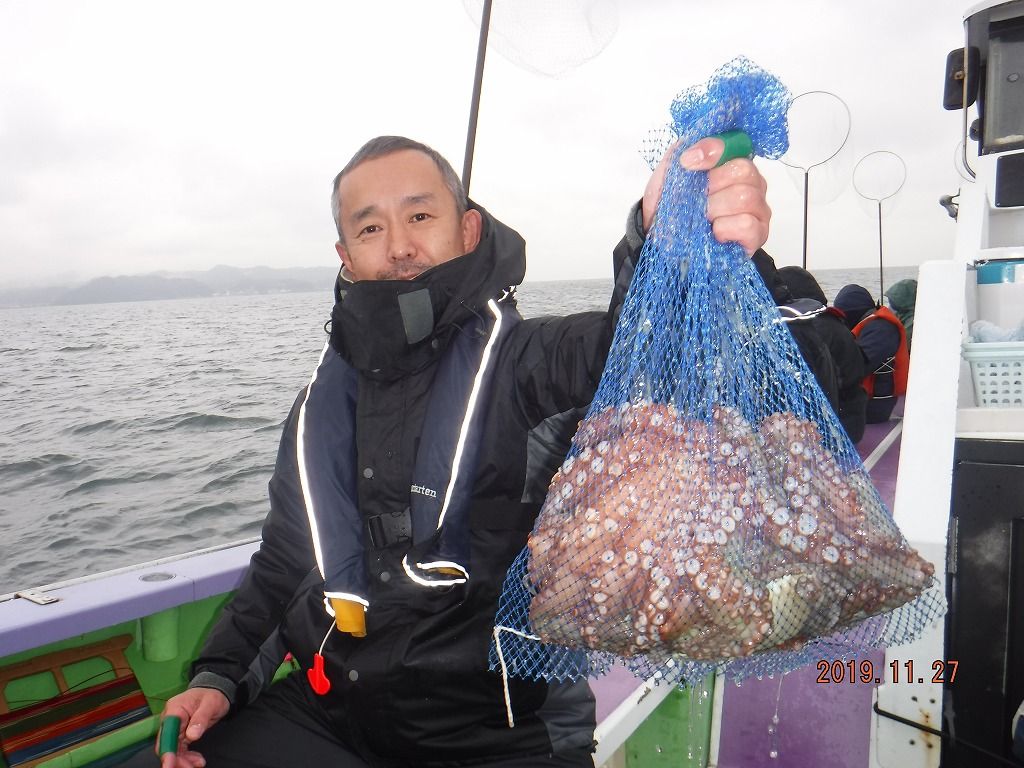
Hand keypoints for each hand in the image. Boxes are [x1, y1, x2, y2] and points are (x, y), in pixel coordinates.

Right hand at [156, 688, 229, 767]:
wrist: (215, 691)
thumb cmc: (212, 695)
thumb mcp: (211, 703)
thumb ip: (201, 718)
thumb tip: (192, 735)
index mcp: (175, 709)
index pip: (166, 733)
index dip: (166, 750)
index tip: (169, 764)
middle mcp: (171, 719)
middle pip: (167, 744)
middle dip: (177, 759)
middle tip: (191, 767)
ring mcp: (175, 727)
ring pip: (173, 749)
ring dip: (183, 760)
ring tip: (198, 764)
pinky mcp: (181, 733)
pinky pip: (180, 749)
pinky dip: (187, 757)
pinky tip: (197, 760)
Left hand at [641, 136, 770, 255]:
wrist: (663, 244)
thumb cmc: (670, 210)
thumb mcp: (666, 178)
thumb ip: (679, 155)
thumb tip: (694, 151)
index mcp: (731, 164)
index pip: (735, 143)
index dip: (713, 150)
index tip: (687, 163)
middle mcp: (750, 183)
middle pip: (743, 170)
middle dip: (711, 187)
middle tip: (696, 202)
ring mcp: (757, 209)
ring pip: (745, 197)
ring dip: (715, 209)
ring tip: (703, 220)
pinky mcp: (757, 234)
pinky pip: (747, 224)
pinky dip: (724, 228)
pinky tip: (714, 233)